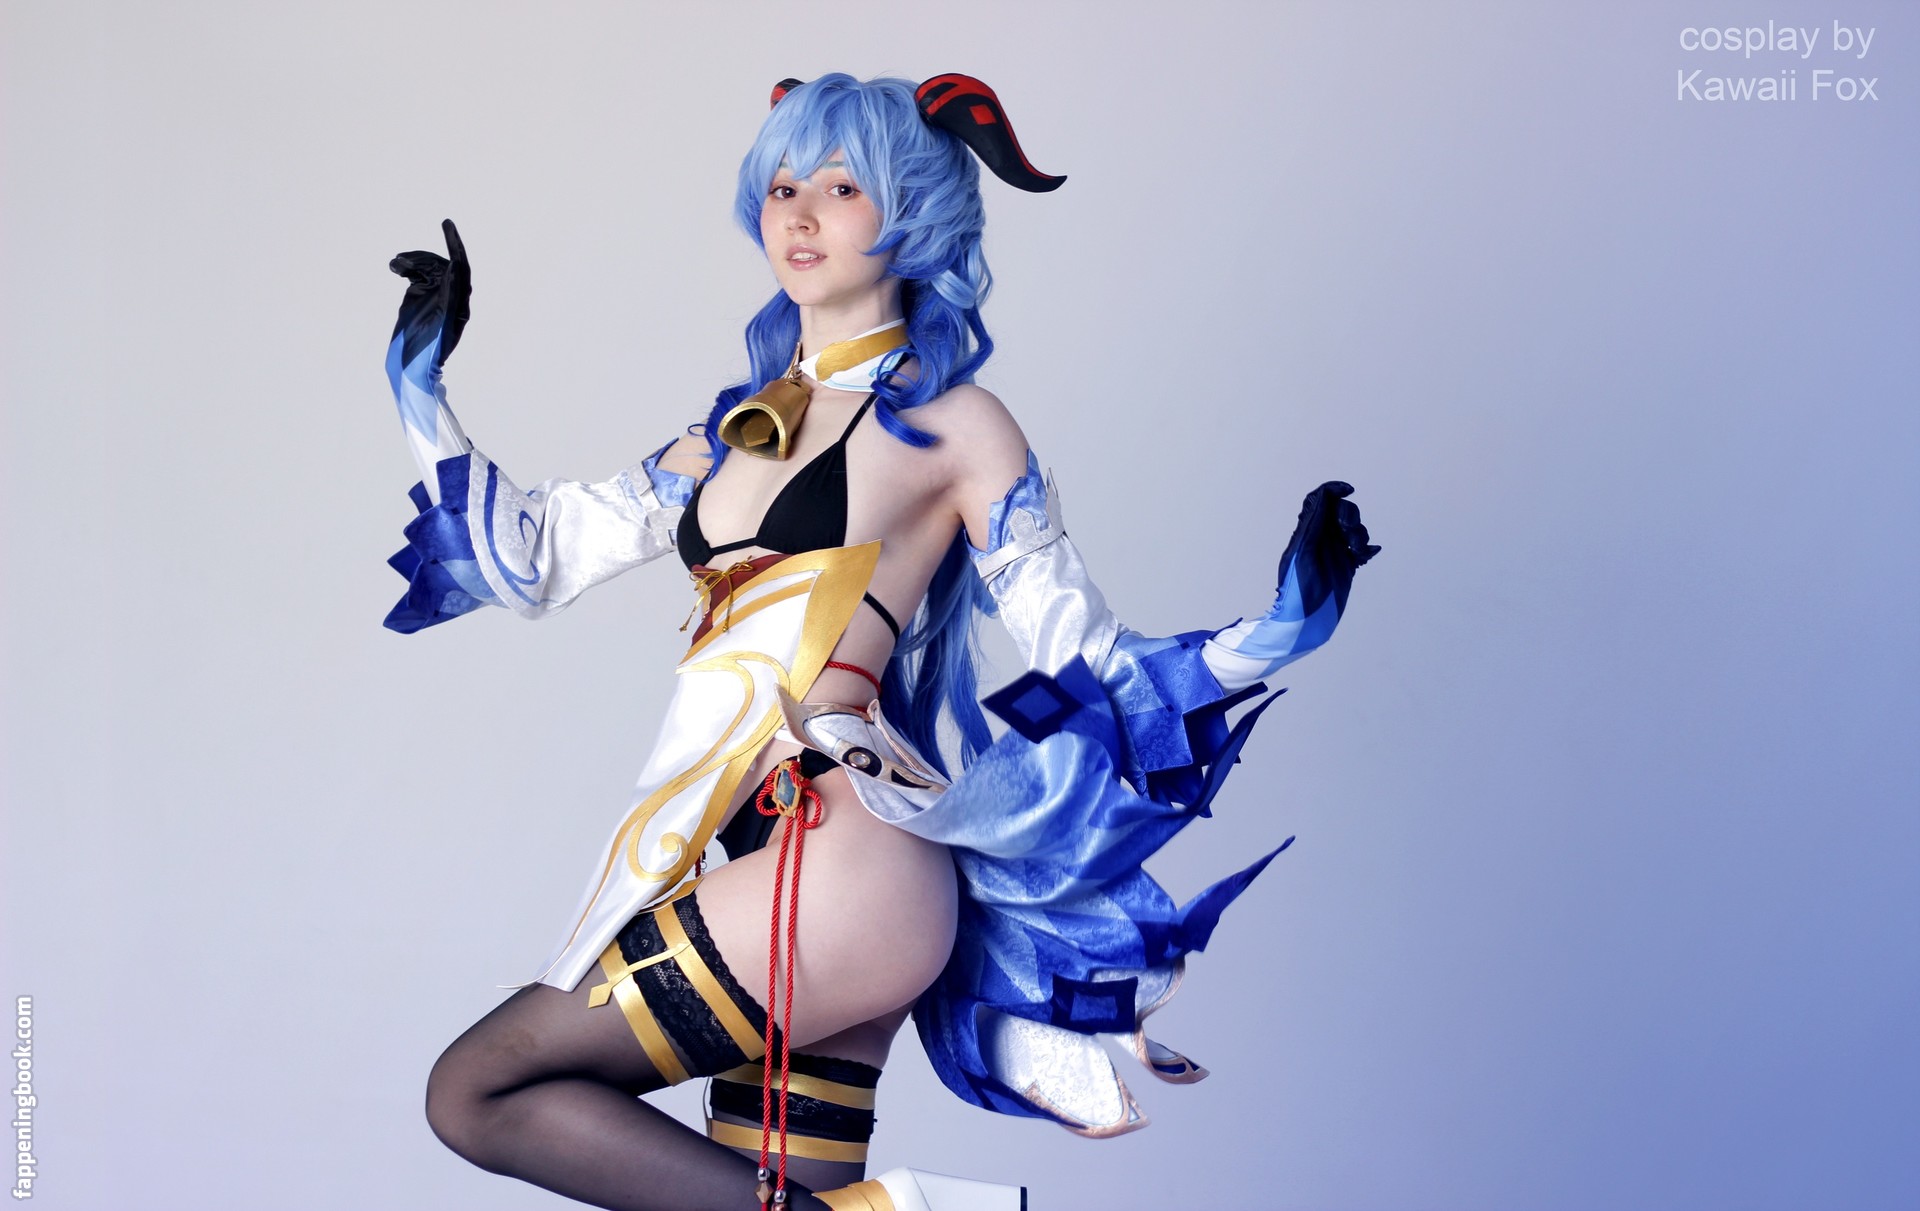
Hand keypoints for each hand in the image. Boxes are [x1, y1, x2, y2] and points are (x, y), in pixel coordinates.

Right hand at [388, 218, 471, 372]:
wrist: (411, 368)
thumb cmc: (427, 353)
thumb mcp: (440, 323)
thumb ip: (448, 297)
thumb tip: (455, 270)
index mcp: (459, 305)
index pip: (460, 267)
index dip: (455, 245)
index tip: (447, 225)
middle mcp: (451, 298)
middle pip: (440, 265)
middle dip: (422, 259)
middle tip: (400, 260)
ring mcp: (435, 296)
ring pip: (428, 268)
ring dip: (412, 261)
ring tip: (395, 264)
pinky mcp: (421, 296)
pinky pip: (418, 274)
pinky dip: (406, 267)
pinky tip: (395, 267)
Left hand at [1277, 481, 1378, 616]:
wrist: (1305, 621)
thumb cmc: (1297, 590)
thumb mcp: (1302, 553)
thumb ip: (1312, 524)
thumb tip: (1323, 496)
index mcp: (1307, 531)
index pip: (1320, 499)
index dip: (1334, 489)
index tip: (1349, 490)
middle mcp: (1320, 537)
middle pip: (1341, 511)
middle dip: (1350, 516)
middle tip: (1349, 536)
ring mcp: (1334, 551)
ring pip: (1353, 529)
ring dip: (1360, 535)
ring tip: (1355, 552)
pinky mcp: (1346, 565)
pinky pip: (1360, 548)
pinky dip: (1366, 548)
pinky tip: (1365, 556)